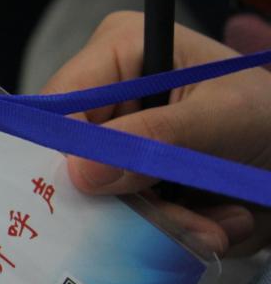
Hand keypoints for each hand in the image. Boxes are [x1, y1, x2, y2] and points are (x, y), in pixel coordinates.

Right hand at [42, 11, 270, 254]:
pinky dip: (171, 232)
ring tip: (216, 227)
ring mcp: (115, 143)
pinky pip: (125, 219)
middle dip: (131, 201)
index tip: (97, 195)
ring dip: (161, 223)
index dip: (68, 154)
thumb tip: (80, 170)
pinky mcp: (129, 182)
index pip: (60, 106)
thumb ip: (155, 139)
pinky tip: (215, 224)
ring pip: (100, 200)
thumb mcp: (224, 118)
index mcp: (119, 51)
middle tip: (191, 224)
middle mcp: (106, 96)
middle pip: (75, 160)